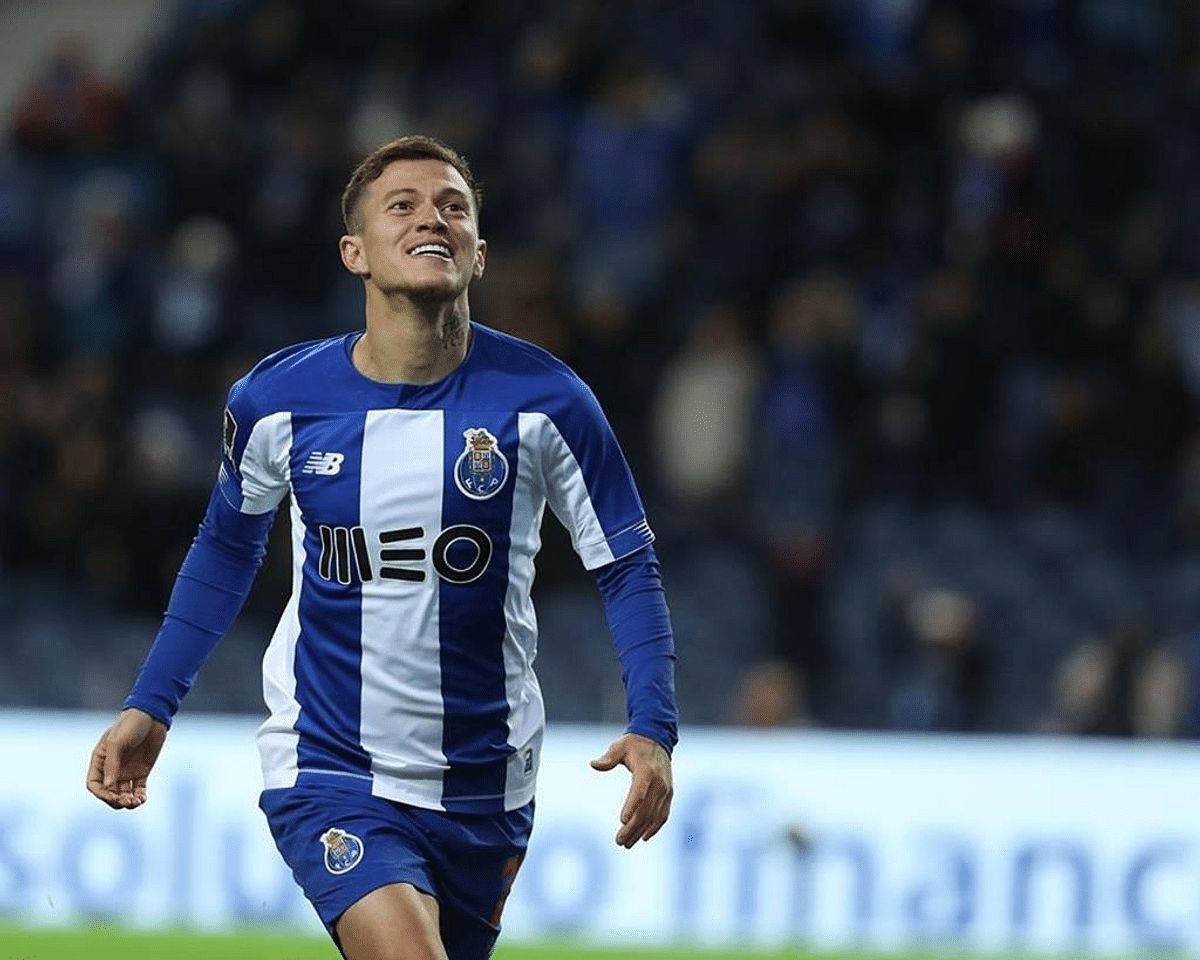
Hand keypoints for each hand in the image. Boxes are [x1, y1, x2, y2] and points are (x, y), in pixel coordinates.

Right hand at [86, 708, 167, 809]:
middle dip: (115, 801)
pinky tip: (142, 799)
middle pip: (109, 793)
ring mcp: (127, 771)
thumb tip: (109, 787)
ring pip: (123, 794)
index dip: (101, 794)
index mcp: (100, 761)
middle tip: (126, 801)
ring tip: (136, 802)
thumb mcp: (118, 742)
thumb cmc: (130, 725)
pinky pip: (138, 790)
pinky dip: (139, 797)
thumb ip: (112, 764)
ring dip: (128, 802)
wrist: (152, 716)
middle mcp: (112, 769)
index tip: (112, 796)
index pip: (94, 784)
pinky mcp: (142, 772)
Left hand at [590, 733, 672, 848]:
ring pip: (654, 816)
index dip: (632, 807)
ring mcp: (666, 790)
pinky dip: (655, 827)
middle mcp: (659, 782)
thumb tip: (593, 764)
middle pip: (646, 810)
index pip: (639, 792)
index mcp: (646, 771)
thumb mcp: (619, 746)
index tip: (622, 821)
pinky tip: (643, 837)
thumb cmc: (634, 744)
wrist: (657, 739)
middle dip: (632, 828)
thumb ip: (608, 758)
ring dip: (641, 831)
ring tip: (627, 844)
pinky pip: (663, 814)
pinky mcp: (669, 794)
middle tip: (619, 841)